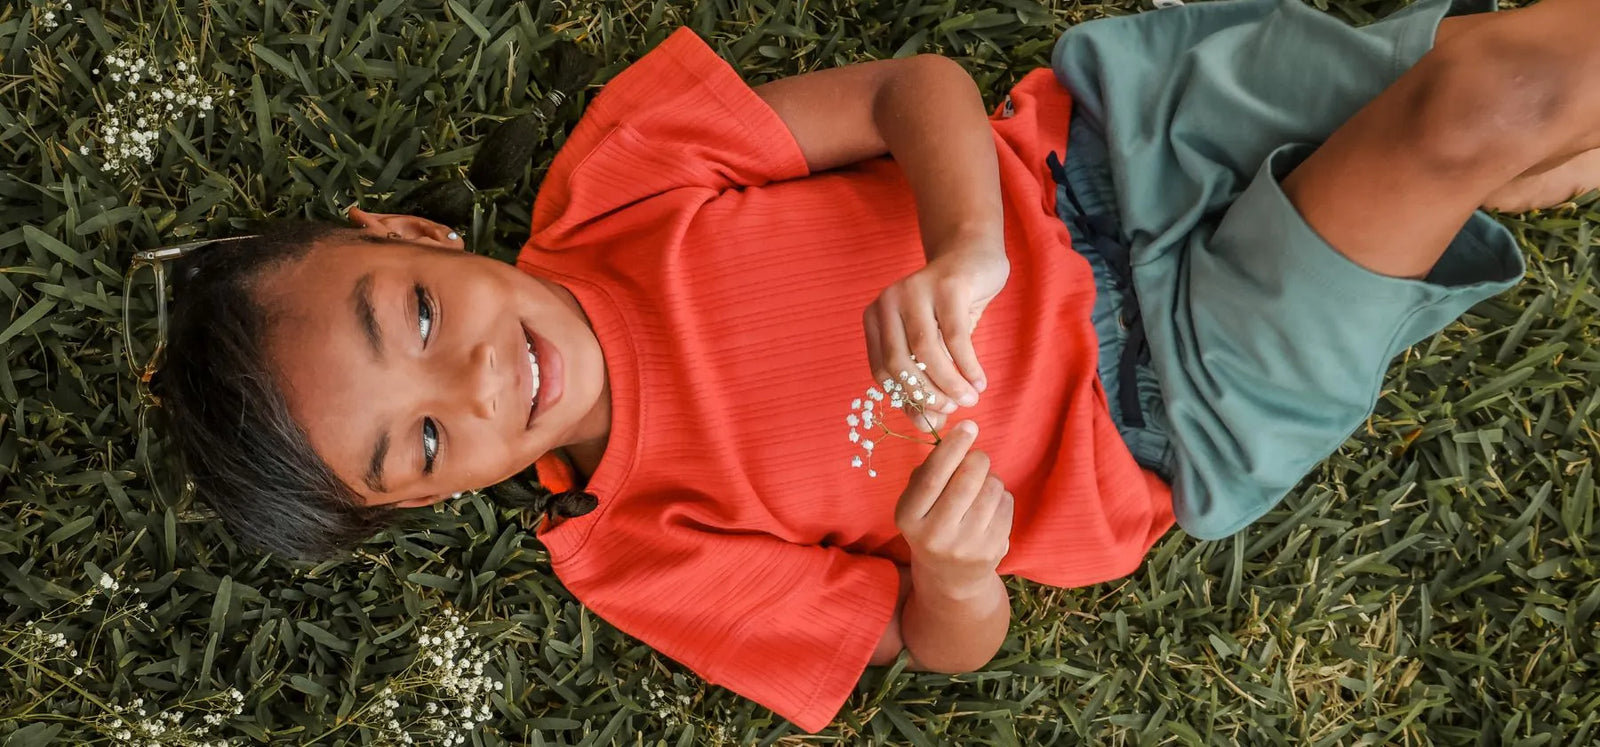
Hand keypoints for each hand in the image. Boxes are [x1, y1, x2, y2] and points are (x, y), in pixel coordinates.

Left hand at [864, 240, 1008, 433]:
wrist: (972, 259)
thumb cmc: (949, 310)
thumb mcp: (933, 347)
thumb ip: (925, 384)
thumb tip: (927, 427)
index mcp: (875, 318)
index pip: (882, 370)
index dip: (906, 398)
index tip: (933, 415)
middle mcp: (888, 301)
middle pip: (899, 361)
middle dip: (927, 394)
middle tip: (953, 409)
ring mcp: (915, 290)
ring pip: (926, 350)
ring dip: (950, 382)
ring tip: (970, 398)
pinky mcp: (946, 285)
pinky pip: (955, 336)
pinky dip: (968, 365)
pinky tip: (979, 381)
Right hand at [895, 420, 1013, 595]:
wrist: (949, 576)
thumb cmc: (931, 523)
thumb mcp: (916, 502)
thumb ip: (931, 471)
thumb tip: (960, 436)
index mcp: (909, 518)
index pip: (933, 476)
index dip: (953, 447)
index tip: (968, 425)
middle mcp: (935, 535)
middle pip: (967, 480)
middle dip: (978, 458)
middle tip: (977, 457)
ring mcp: (966, 546)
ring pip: (992, 489)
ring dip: (990, 479)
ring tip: (980, 489)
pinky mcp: (993, 551)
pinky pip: (1007, 504)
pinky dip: (1001, 496)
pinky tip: (989, 508)